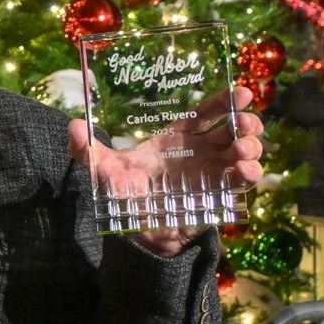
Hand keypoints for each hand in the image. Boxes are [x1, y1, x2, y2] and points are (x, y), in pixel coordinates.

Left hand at [67, 85, 264, 256]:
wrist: (138, 231)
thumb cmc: (124, 193)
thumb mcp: (104, 170)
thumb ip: (87, 150)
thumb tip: (73, 125)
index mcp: (179, 137)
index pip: (206, 112)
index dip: (224, 101)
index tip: (239, 92)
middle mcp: (202, 150)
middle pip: (233, 128)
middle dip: (245, 122)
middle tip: (244, 123)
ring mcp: (214, 171)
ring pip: (244, 151)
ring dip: (251, 146)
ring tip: (241, 150)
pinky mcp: (221, 194)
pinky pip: (242, 181)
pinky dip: (250, 174)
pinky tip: (246, 171)